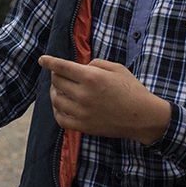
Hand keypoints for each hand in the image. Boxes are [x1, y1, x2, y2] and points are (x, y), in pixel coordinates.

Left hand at [37, 57, 170, 144]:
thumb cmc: (132, 89)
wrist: (143, 117)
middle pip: (57, 82)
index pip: (62, 67)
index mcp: (91, 77)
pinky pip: (60, 119)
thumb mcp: (116, 68)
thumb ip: (95, 63)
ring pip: (56, 100)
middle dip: (57, 76)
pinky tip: (61, 106)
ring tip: (60, 90)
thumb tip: (80, 66)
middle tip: (61, 75)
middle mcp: (83, 94)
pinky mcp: (83, 126)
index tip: (42, 60)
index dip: (49, 62)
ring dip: (55, 92)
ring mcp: (82, 112)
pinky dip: (57, 111)